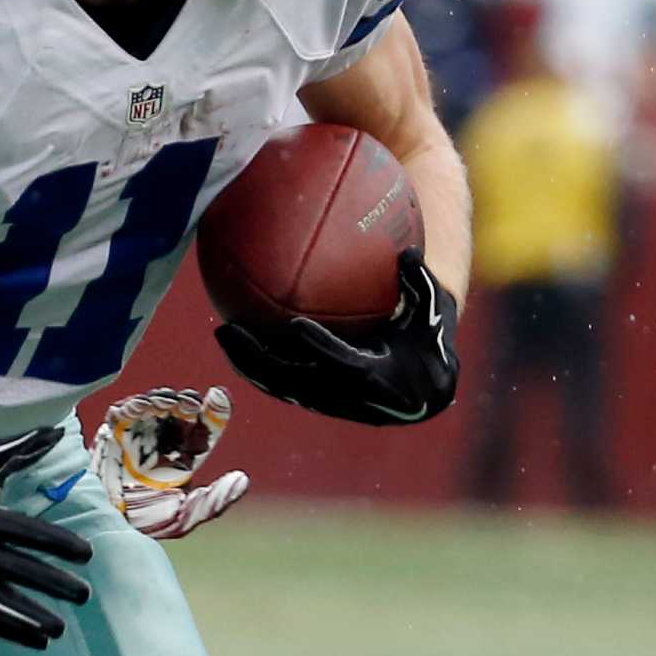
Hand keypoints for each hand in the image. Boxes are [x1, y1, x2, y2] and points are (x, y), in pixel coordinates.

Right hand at [0, 420, 90, 648]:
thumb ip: (19, 450)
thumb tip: (55, 432)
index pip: (22, 531)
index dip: (55, 542)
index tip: (86, 554)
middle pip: (13, 569)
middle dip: (50, 583)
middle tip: (83, 595)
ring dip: (26, 617)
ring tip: (58, 629)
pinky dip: (4, 629)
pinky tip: (33, 641)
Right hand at [90, 386, 249, 538]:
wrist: (108, 528)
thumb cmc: (146, 524)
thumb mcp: (185, 517)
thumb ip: (214, 501)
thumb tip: (242, 480)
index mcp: (185, 459)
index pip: (205, 429)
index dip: (215, 411)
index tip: (219, 396)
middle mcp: (164, 443)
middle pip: (179, 411)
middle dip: (186, 401)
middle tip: (189, 403)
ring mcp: (138, 437)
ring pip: (153, 406)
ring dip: (160, 399)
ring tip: (166, 402)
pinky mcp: (112, 436)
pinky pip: (121, 414)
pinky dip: (130, 406)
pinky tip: (139, 408)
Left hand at [214, 250, 459, 426]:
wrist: (425, 391)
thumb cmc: (428, 343)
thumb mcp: (432, 316)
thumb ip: (421, 286)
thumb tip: (408, 253)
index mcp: (380, 379)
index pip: (344, 365)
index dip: (321, 348)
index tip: (297, 326)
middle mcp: (347, 398)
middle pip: (295, 381)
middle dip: (260, 358)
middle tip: (230, 328)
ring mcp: (327, 402)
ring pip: (280, 386)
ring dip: (248, 362)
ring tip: (223, 331)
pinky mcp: (314, 401)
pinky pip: (279, 383)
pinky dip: (255, 364)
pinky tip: (235, 337)